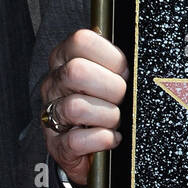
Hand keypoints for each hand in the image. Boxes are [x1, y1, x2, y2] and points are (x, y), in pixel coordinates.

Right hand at [40, 29, 128, 185]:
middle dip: (111, 87)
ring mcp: (50, 114)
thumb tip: (137, 62)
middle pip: (76, 71)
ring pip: (76, 107)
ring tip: (116, 120)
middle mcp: (53, 83)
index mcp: (65, 58)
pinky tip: (111, 138)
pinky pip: (76, 140)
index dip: (111, 56)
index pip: (81, 40)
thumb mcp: (108, 73)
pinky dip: (102, 139)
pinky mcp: (55, 145)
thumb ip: (116, 62)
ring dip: (108, 116)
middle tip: (122, 98)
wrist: (93, 147)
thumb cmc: (106, 100)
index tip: (125, 72)